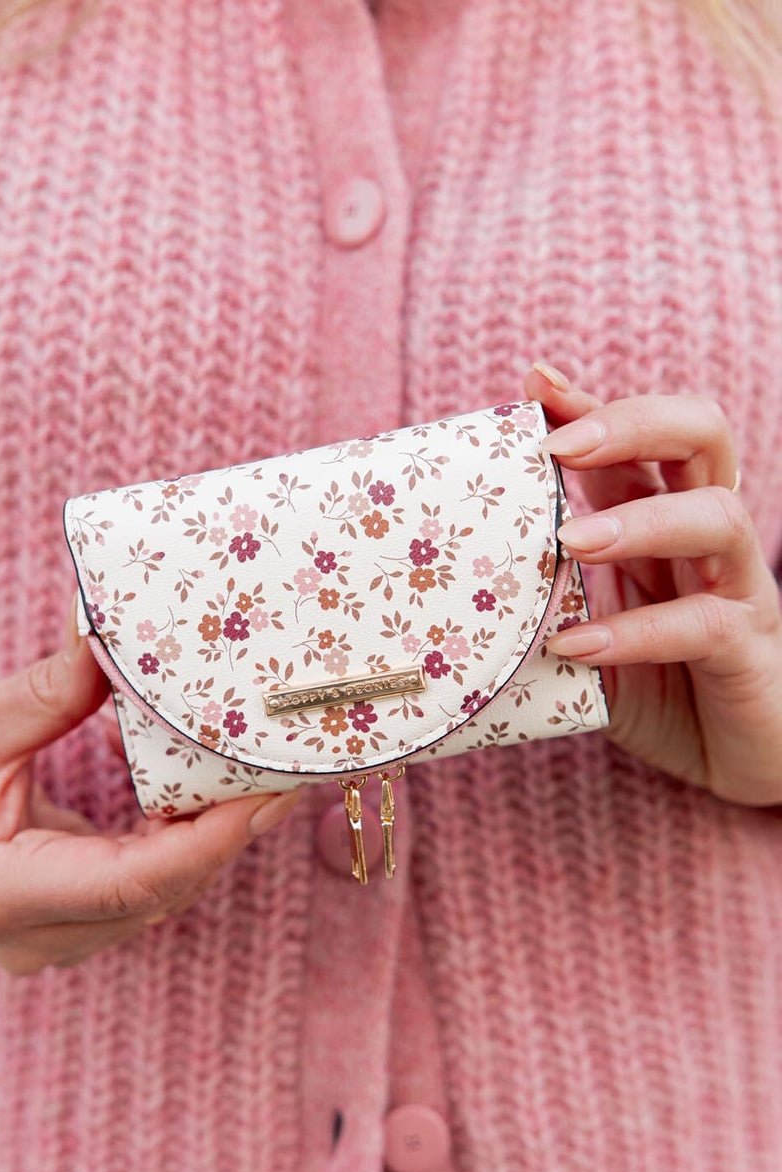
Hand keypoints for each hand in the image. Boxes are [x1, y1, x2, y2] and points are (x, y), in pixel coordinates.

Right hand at [0, 633, 300, 974]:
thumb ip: (48, 692)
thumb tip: (109, 638)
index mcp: (1, 894)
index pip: (130, 884)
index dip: (207, 845)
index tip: (263, 799)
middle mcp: (34, 939)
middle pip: (159, 892)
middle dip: (226, 834)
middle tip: (284, 775)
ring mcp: (58, 946)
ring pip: (165, 896)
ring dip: (208, 836)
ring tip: (253, 773)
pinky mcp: (80, 933)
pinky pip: (153, 891)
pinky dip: (183, 843)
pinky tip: (205, 793)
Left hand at [525, 361, 781, 805]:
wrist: (736, 760)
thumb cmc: (657, 687)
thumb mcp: (587, 629)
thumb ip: (543, 598)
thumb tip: (450, 580)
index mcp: (663, 521)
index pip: (640, 438)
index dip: (593, 405)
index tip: (536, 385)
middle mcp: (705, 540)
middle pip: (701, 436)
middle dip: (632, 423)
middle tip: (561, 446)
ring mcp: (737, 588)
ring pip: (718, 517)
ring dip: (640, 520)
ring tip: (570, 542)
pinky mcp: (747, 650)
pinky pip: (703, 624)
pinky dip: (636, 631)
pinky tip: (576, 645)